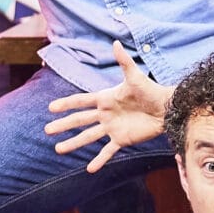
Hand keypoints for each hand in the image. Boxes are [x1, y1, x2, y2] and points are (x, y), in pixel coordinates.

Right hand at [44, 42, 170, 171]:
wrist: (166, 108)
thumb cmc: (151, 90)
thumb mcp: (135, 76)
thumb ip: (123, 61)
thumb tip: (115, 43)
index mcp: (105, 98)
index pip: (81, 101)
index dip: (66, 104)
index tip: (51, 108)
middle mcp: (105, 114)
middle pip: (80, 120)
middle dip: (63, 125)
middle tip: (47, 130)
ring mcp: (112, 128)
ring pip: (88, 137)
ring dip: (73, 143)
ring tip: (58, 150)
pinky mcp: (122, 139)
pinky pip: (108, 151)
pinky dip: (99, 160)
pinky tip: (90, 169)